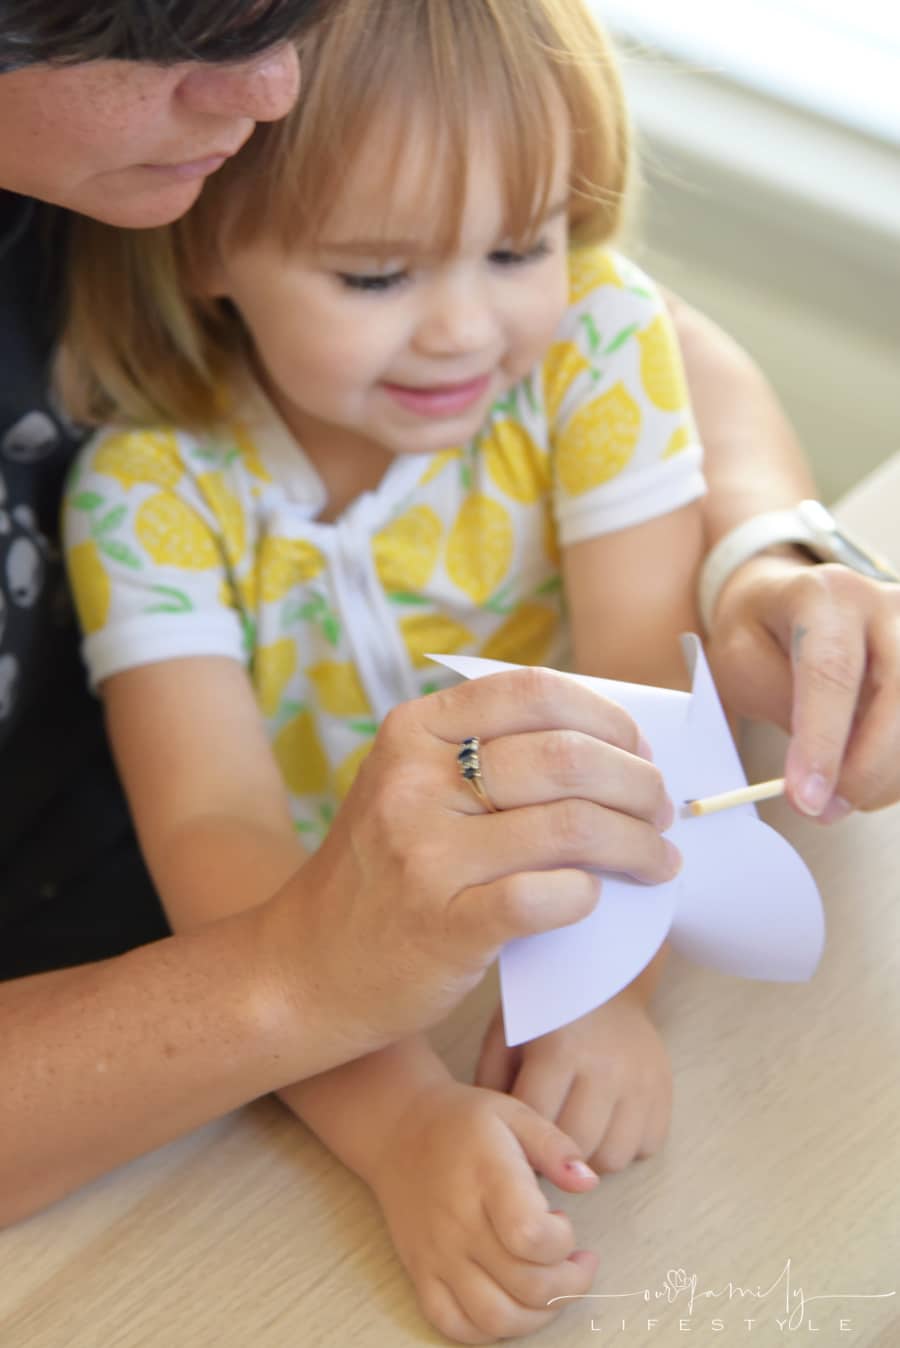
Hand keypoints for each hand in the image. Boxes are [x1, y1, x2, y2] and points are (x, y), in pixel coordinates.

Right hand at [261, 666, 679, 1063]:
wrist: (306, 969)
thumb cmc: (384, 874)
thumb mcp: (411, 789)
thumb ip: (488, 756)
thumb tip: (613, 748)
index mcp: (414, 733)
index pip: (534, 693)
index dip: (606, 716)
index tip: (639, 750)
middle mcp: (415, 783)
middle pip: (566, 758)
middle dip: (638, 784)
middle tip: (661, 810)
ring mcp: (426, 855)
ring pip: (571, 827)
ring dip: (636, 844)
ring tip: (657, 861)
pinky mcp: (445, 926)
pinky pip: (549, 897)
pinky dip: (588, 895)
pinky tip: (597, 898)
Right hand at [365, 1080, 599, 1343]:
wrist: (397, 1129)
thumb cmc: (462, 1121)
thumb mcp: (514, 1113)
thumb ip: (556, 1146)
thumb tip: (589, 1181)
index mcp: (486, 1178)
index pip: (531, 1236)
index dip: (563, 1242)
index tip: (564, 1222)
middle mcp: (459, 1223)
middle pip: (524, 1286)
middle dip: (568, 1284)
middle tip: (576, 1262)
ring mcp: (437, 1254)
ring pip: (494, 1318)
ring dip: (537, 1317)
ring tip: (550, 1288)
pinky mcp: (420, 1272)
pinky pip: (453, 1326)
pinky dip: (489, 1332)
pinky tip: (510, 1303)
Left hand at [475, 988, 671, 1172]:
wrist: (606, 977)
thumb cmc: (546, 1009)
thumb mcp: (506, 1032)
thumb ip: (492, 1082)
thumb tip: (493, 1135)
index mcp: (559, 1050)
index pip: (537, 1123)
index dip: (521, 1140)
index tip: (516, 1138)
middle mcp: (605, 1067)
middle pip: (576, 1145)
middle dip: (555, 1154)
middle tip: (546, 1142)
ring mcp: (641, 1080)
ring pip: (613, 1157)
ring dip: (590, 1155)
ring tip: (577, 1133)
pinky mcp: (664, 1089)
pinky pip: (646, 1147)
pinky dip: (625, 1146)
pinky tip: (607, 1123)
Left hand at [706, 556, 899, 818]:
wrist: (791, 601)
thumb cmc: (761, 632)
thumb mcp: (738, 660)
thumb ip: (777, 703)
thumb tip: (816, 770)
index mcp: (825, 596)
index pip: (831, 672)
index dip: (822, 741)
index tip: (806, 798)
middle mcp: (885, 604)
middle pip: (898, 694)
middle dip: (866, 767)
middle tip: (826, 810)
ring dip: (889, 773)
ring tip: (843, 797)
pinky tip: (872, 780)